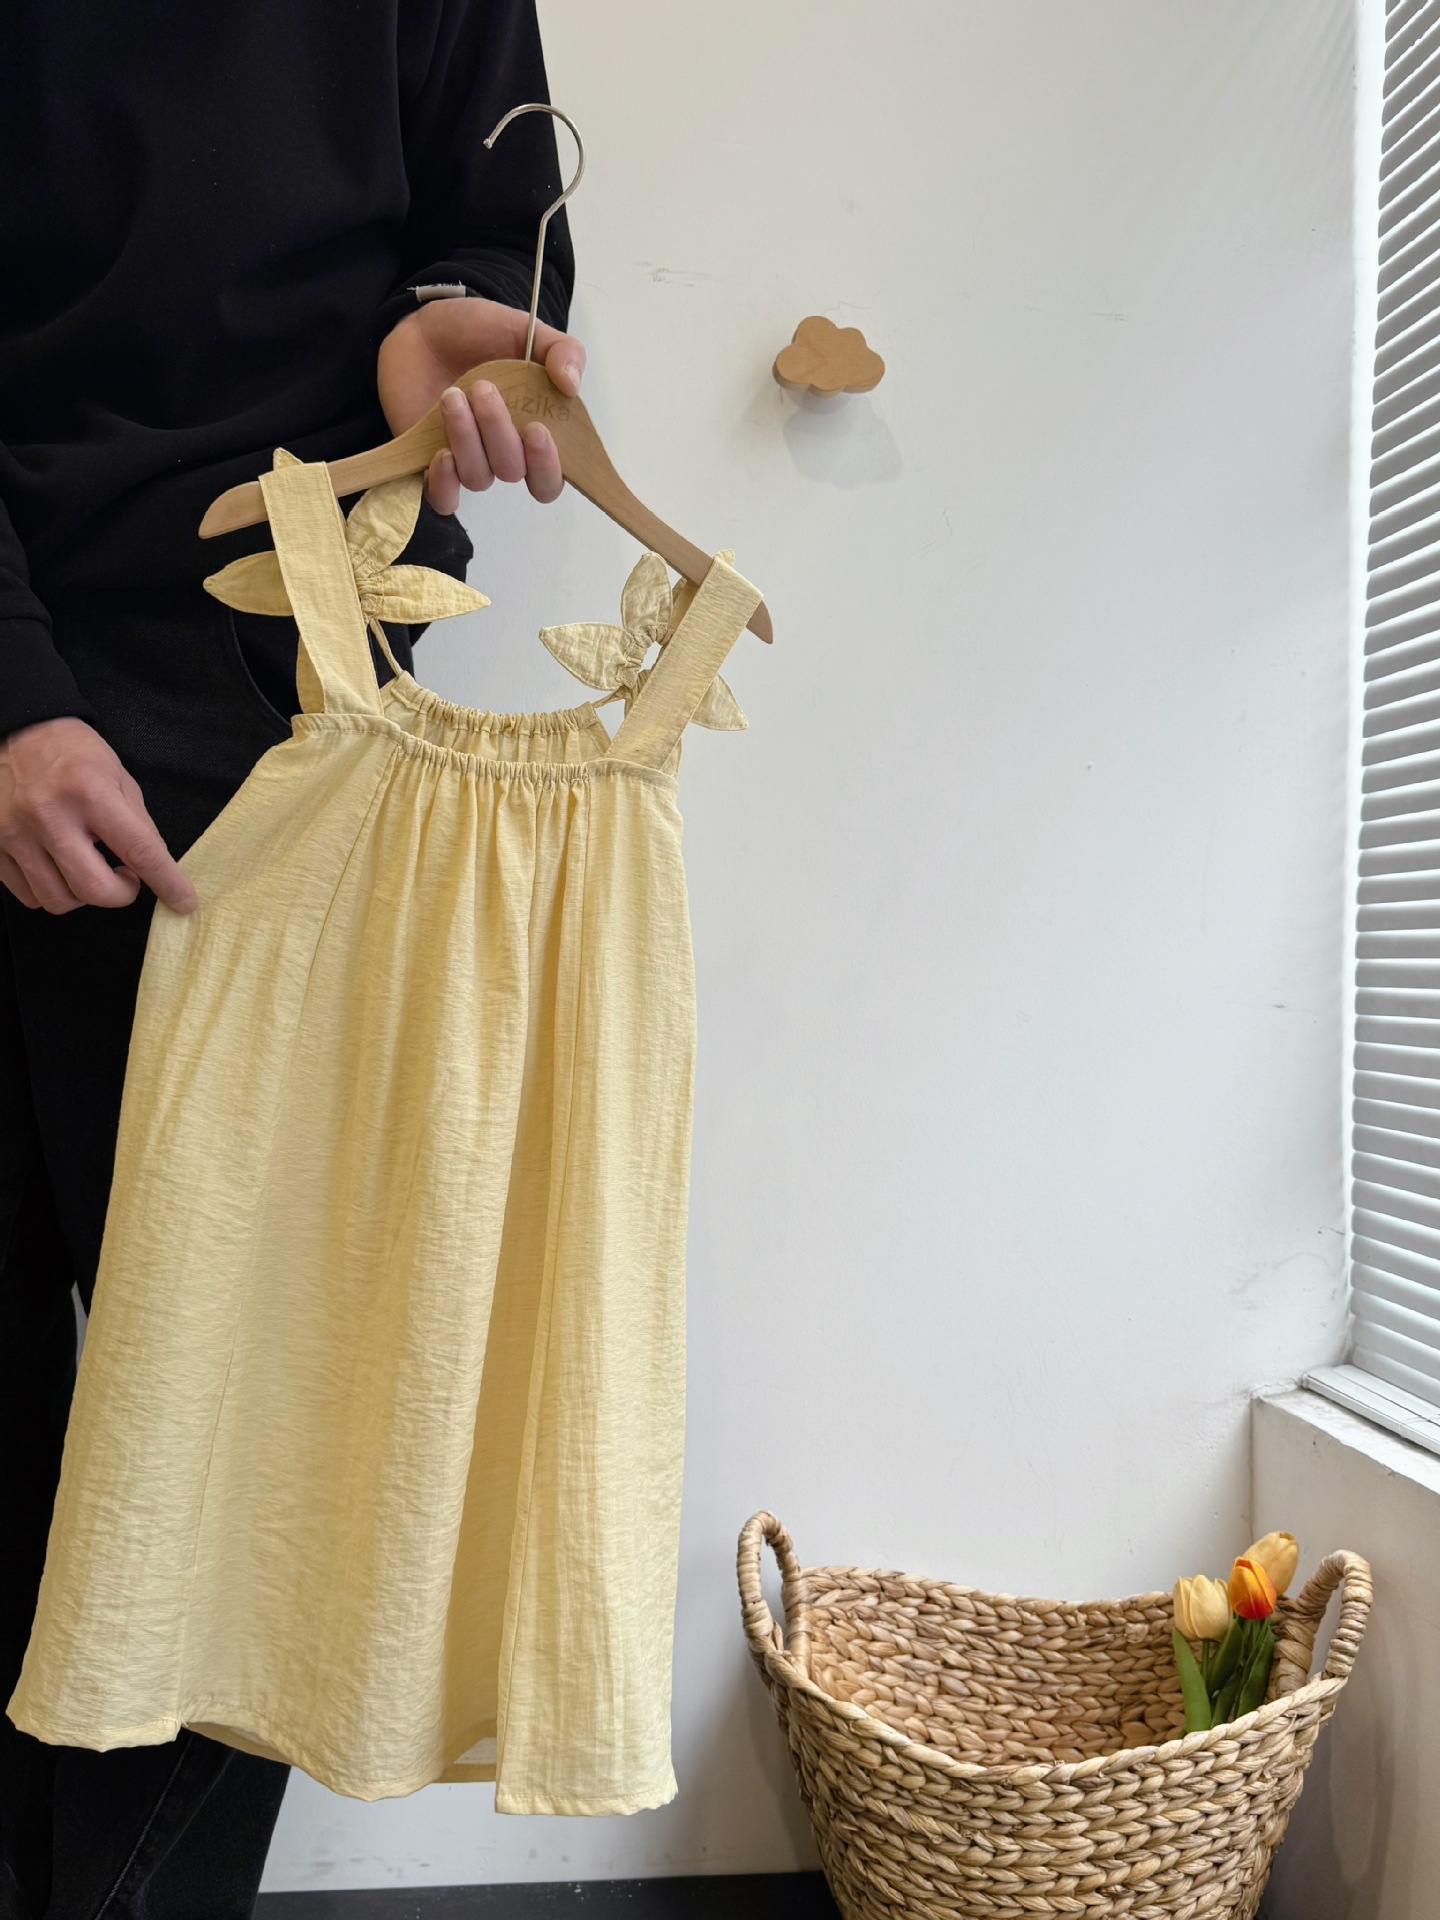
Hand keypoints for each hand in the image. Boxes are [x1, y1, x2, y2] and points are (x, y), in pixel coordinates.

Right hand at [0, 717, 196, 915]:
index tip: (183, 902)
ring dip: (84, 895)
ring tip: (89, 866)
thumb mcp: (117, 776)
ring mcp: (14, 834)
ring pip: (59, 900)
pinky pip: (29, 896)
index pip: (139, 850)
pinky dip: (53, 890)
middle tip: (126, 877)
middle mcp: (48, 815)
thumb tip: (156, 869)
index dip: (167, 883)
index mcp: (88, 791)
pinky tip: (59, 866)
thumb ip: (139, 824)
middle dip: (121, 894)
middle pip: (93, 890)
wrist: (15, 730)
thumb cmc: (72, 753)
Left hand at [376, 297, 586, 512]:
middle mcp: (503, 453)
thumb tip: (572, 384)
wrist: (423, 327)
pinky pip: (443, 498)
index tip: (537, 430)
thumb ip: (560, 351)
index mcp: (534, 431)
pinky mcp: (432, 465)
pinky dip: (444, 484)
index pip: (551, 476)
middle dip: (501, 436)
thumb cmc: (476, 333)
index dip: (548, 466)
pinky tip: (441, 454)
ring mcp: (468, 459)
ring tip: (452, 395)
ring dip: (467, 437)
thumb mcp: (525, 331)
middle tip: (484, 391)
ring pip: (478, 477)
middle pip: (513, 472)